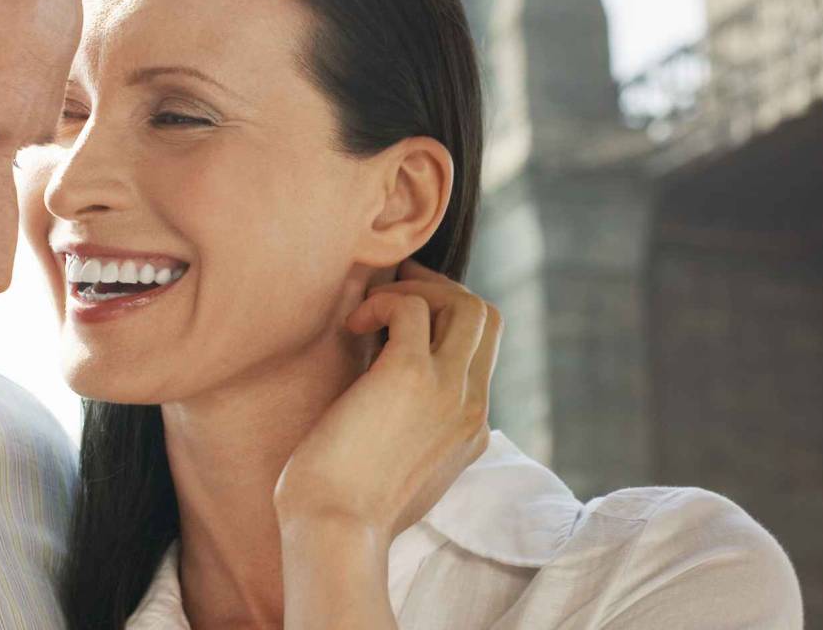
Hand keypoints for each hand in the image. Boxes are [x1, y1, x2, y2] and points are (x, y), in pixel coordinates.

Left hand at [273, 259, 500, 541]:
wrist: (336, 531)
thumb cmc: (351, 508)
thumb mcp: (406, 475)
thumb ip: (420, 441)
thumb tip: (396, 412)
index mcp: (473, 429)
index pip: (484, 350)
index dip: (445, 321)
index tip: (403, 315)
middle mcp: (471, 405)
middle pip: (486, 317)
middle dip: (440, 291)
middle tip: (393, 292)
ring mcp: (447, 389)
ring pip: (464, 304)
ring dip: (416, 291)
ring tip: (371, 311)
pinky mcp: (408, 374)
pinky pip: (410, 307)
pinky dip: (381, 302)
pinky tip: (352, 327)